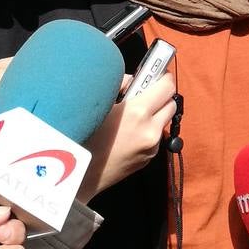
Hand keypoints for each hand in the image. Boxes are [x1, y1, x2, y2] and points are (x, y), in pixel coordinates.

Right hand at [81, 71, 176, 199]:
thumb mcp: (99, 103)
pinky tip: (128, 131)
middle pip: (172, 103)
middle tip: (145, 91)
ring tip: (134, 113)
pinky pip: (155, 136)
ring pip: (165, 121)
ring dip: (156, 112)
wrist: (76, 176)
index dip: (163, 76)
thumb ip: (121, 85)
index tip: (157, 72)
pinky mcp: (148, 160)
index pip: (167, 86)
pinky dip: (148, 128)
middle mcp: (150, 131)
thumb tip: (135, 81)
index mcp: (138, 113)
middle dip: (161, 95)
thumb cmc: (82, 134)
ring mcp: (151, 148)